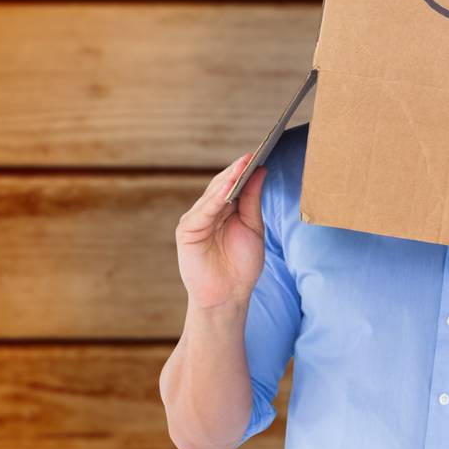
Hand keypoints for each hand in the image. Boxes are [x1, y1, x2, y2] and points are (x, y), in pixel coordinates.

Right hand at [176, 154, 266, 314]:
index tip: (259, 154)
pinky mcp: (187, 231)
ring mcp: (195, 220)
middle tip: (252, 155)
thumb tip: (260, 171)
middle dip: (236, 171)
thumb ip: (252, 200)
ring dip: (227, 180)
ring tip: (242, 166)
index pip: (232, 185)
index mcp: (223, 210)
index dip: (244, 170)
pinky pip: (203, 212)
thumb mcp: (253, 227)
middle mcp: (207, 212)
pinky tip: (227, 189)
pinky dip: (215, 200)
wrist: (228, 295)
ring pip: (212, 195)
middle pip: (221, 186)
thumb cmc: (241, 265)